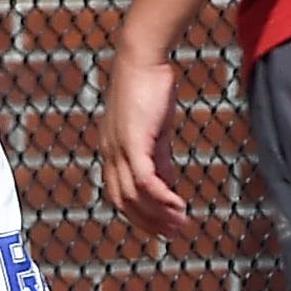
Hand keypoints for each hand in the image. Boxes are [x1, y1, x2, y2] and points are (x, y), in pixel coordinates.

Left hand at [100, 46, 188, 238]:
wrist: (142, 56)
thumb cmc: (149, 86)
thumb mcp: (155, 129)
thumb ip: (159, 156)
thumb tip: (167, 181)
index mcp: (112, 150)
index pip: (119, 194)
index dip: (139, 214)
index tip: (161, 226)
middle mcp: (109, 152)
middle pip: (123, 202)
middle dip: (149, 222)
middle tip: (173, 234)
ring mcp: (118, 148)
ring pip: (134, 195)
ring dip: (158, 214)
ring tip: (181, 224)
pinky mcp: (132, 141)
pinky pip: (144, 180)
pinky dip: (161, 197)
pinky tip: (178, 205)